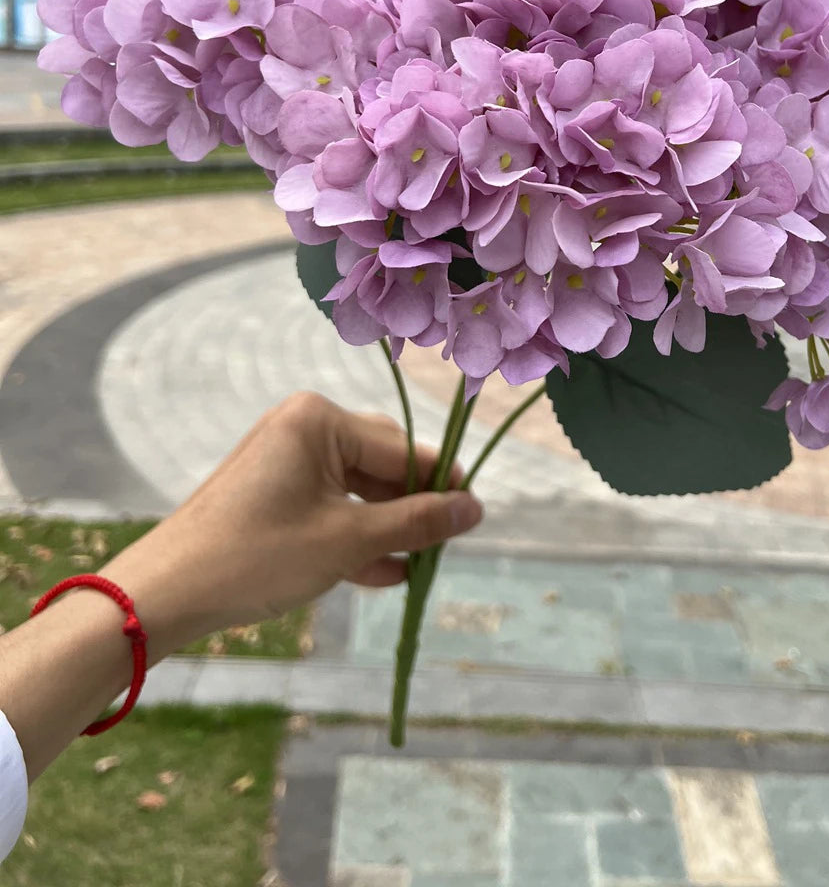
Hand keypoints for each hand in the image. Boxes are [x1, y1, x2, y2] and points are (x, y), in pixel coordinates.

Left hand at [104, 391, 483, 661]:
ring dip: (385, 530)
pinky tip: (382, 575)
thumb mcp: (347, 541)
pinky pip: (328, 506)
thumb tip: (475, 509)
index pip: (402, 448)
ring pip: (357, 490)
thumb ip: (415, 522)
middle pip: (382, 464)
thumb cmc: (257, 557)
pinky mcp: (271, 492)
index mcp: (320, 419)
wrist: (166, 594)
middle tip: (442, 550)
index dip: (441, 485)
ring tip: (416, 569)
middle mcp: (303, 426)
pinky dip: (353, 537)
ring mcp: (284, 459)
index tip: (476, 517)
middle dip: (411, 510)